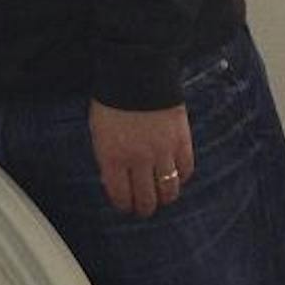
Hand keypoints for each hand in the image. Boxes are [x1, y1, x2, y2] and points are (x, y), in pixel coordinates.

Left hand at [89, 100, 193, 216]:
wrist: (137, 74)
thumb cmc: (112, 100)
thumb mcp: (98, 131)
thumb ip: (107, 157)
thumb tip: (114, 178)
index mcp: (112, 157)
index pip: (120, 195)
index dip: (124, 205)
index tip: (126, 207)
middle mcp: (138, 160)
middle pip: (146, 198)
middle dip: (144, 208)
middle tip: (144, 210)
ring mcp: (162, 152)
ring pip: (168, 190)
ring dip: (165, 198)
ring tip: (162, 198)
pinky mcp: (182, 142)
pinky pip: (186, 170)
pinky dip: (182, 178)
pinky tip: (176, 177)